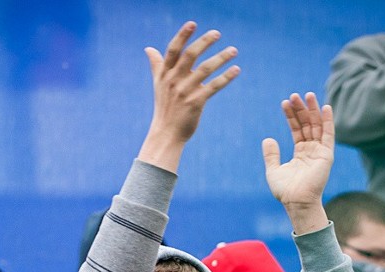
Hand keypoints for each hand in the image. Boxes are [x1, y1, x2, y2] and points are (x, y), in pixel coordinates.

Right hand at [138, 21, 239, 172]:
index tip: (193, 23)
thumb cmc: (164, 108)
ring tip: (233, 50)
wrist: (166, 134)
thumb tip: (148, 49)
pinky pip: (213, 87)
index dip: (182, 36)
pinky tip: (236, 70)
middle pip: (190, 56)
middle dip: (204, 42)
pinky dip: (226, 77)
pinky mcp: (195, 103)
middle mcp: (173, 81)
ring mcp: (184, 92)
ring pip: (205, 69)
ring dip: (221, 58)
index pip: (173, 50)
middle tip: (217, 33)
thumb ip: (156, 65)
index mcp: (165, 74)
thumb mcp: (158, 85)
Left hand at [262, 92, 332, 234]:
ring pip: (317, 126)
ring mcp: (320, 151)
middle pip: (307, 124)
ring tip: (307, 95)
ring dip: (313, 110)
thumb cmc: (285, 190)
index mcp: (301, 153)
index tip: (285, 103)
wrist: (296, 201)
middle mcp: (312, 150)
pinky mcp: (327, 154)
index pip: (297, 129)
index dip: (291, 116)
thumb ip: (271, 154)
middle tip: (295, 95)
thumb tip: (268, 139)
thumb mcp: (273, 170)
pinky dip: (327, 121)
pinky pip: (329, 134)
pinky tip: (324, 107)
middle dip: (301, 110)